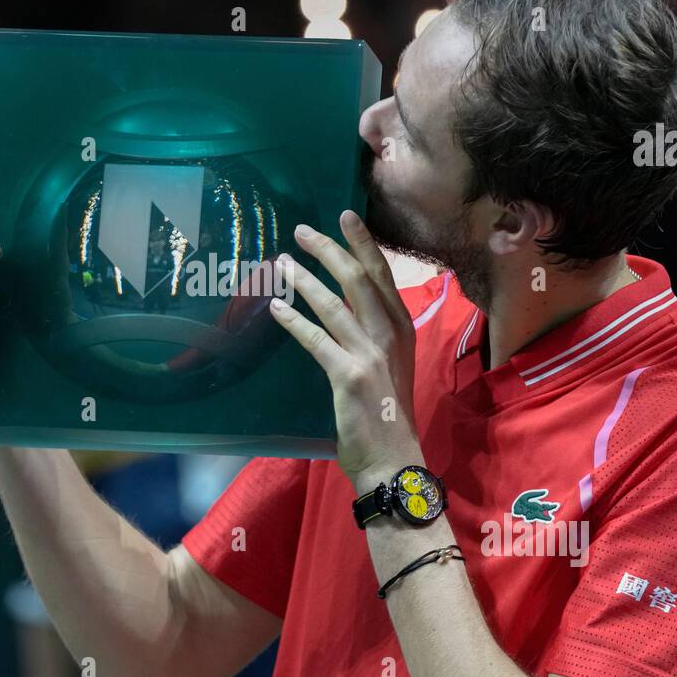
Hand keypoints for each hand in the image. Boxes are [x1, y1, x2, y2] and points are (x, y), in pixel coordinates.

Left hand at [269, 210, 423, 488]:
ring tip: (281, 261)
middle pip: (359, 278)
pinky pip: (316, 339)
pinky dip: (294, 320)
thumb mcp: (390, 365)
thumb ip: (373, 335)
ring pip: (335, 302)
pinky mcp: (349, 375)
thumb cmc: (387, 416)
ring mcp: (371, 354)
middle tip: (302, 230)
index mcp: (401, 329)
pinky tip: (275, 308)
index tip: (346, 217)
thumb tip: (345, 307)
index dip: (364, 244)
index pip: (383, 276)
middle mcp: (390, 335)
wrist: (393, 459)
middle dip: (330, 249)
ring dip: (304, 278)